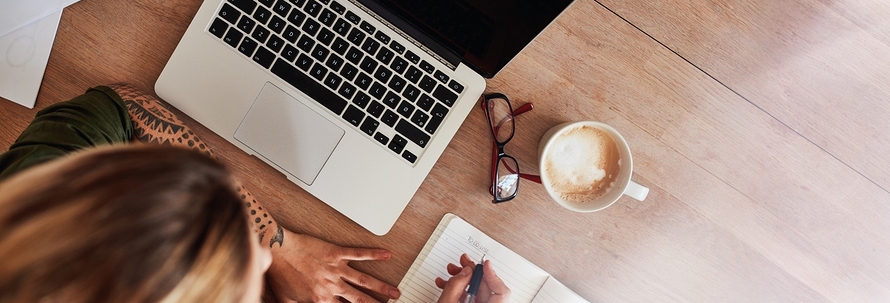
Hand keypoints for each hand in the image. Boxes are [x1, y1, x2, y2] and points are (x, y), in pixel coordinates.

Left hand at [265, 230, 400, 302]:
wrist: (278, 250)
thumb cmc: (280, 273)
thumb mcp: (286, 300)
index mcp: (321, 299)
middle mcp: (332, 286)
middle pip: (359, 299)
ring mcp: (335, 269)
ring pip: (363, 280)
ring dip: (381, 286)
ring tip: (394, 291)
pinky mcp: (336, 253)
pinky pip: (357, 254)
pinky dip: (373, 255)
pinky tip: (386, 254)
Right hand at [435, 254, 510, 302]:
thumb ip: (457, 285)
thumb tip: (466, 270)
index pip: (502, 292)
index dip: (493, 275)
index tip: (485, 264)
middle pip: (487, 287)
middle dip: (472, 272)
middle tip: (463, 262)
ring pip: (477, 291)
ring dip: (463, 278)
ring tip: (450, 271)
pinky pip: (470, 297)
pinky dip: (459, 289)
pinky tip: (446, 283)